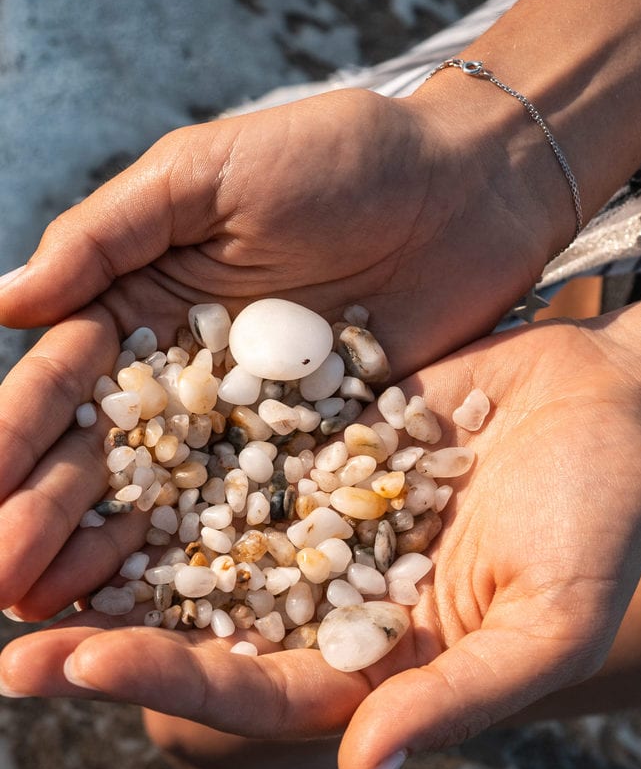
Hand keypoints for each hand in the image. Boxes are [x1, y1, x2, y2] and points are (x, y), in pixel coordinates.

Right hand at [0, 85, 558, 615]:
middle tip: (0, 583)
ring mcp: (252, 425)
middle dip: (44, 517)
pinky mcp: (319, 455)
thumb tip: (3, 304)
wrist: (466, 190)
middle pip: (101, 457)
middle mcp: (187, 377)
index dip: (16, 438)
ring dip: (107, 557)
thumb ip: (109, 236)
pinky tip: (166, 613)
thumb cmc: (337, 155)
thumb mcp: (207, 173)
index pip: (63, 384)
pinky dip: (212, 560)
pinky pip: (257, 515)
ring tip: (50, 610)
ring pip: (166, 500)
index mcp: (142, 305)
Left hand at [0, 319, 640, 768]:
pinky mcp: (314, 447)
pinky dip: (163, 454)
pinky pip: (229, 454)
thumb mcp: (549, 623)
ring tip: (18, 541)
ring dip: (111, 551)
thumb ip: (457, 700)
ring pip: (196, 544)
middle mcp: (330, 601)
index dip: (166, 682)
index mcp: (378, 665)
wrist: (619, 408)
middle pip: (201, 629)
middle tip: (1, 637)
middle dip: (101, 636)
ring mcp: (316, 522)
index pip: (255, 691)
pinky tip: (90, 438)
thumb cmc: (606, 523)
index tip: (73, 667)